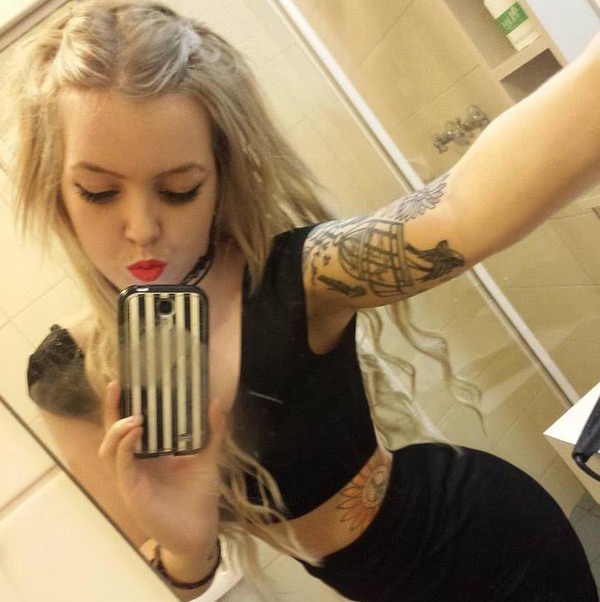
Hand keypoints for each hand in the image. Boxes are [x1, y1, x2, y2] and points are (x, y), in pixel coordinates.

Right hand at [98, 381, 226, 555]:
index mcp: (149, 453)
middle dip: (111, 409)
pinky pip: (122, 465)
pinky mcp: (132, 491)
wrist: (200, 531)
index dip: (123, 404)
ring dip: (117, 429)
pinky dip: (125, 446)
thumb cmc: (199, 495)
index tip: (123, 381)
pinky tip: (137, 432)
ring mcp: (130, 477)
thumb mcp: (207, 457)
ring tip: (136, 416)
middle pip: (112, 432)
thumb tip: (216, 401)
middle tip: (117, 387)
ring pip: (109, 448)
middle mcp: (135, 463)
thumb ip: (212, 431)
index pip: (130, 424)